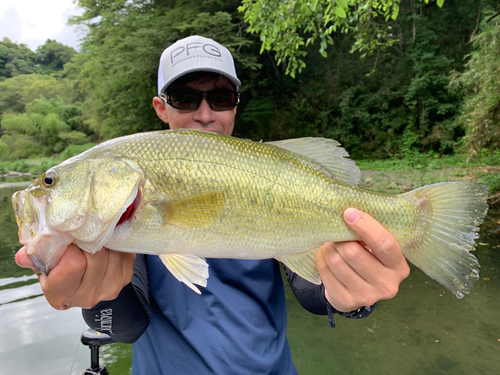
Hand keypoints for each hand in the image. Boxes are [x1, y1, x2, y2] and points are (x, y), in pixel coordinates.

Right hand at [15, 245, 134, 309]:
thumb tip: (24, 254)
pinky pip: (122, 249)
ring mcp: (111, 286)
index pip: (74, 264)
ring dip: (102, 238)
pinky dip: (114, 241)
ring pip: (111, 250)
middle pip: (95, 254)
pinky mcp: (127, 274)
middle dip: (87, 239)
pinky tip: (105, 241)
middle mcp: (88, 296)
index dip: (71, 246)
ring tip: (93, 235)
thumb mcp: (44, 265)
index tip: (67, 237)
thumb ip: (36, 258)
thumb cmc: (63, 271)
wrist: (88, 283)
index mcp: (62, 294)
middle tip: (82, 231)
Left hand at [316, 208, 409, 312]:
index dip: (365, 226)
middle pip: (354, 253)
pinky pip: (325, 271)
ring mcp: (366, 296)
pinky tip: (325, 256)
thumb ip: (370, 233)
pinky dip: (321, 259)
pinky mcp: (346, 301)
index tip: (348, 213)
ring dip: (329, 248)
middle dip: (340, 239)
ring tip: (331, 245)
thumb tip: (350, 213)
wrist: (356, 290)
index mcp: (399, 267)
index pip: (385, 244)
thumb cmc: (369, 258)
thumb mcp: (376, 247)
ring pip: (336, 261)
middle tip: (336, 234)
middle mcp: (387, 285)